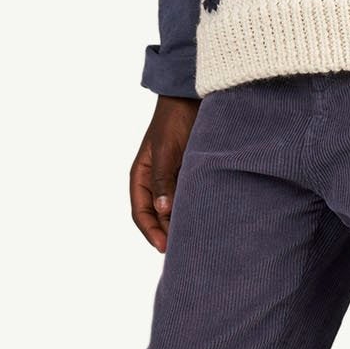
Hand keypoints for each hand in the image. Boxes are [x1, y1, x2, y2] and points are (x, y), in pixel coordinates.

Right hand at [130, 94, 201, 251]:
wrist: (195, 97)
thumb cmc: (175, 120)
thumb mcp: (165, 149)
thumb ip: (163, 179)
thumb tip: (163, 211)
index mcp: (141, 175)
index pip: (140, 212)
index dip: (151, 232)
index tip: (165, 248)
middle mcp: (156, 181)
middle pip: (159, 215)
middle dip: (169, 233)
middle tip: (186, 251)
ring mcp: (174, 178)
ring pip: (175, 208)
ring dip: (183, 223)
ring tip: (198, 239)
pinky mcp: (192, 174)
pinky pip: (191, 197)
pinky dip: (196, 209)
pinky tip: (208, 219)